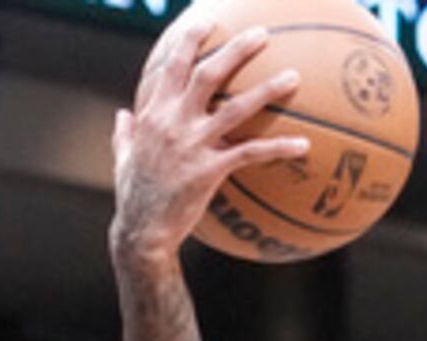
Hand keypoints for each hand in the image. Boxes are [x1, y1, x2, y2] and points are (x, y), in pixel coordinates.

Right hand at [109, 24, 310, 261]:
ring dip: (266, 90)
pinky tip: (304, 146)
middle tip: (263, 34)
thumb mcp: (122, 158)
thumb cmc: (133, 196)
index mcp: (154, 114)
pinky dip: (278, 147)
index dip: (190, 41)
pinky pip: (251, 154)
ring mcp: (192, 145)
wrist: (140, 233)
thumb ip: (123, 132)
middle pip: (208, 74)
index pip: (173, 67)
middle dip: (236, 50)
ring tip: (294, 77)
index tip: (208, 21)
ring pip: (236, 108)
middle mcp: (173, 123)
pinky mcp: (209, 171)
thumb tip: (122, 114)